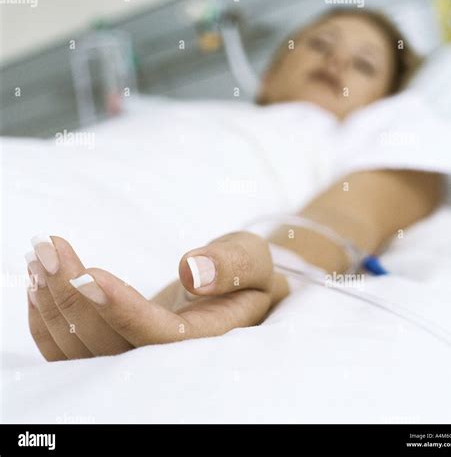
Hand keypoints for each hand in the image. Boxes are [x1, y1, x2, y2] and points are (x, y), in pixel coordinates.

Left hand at [26, 232, 288, 360]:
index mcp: (206, 340)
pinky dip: (49, 324)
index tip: (88, 274)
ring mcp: (138, 357)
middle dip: (73, 296)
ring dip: (55, 304)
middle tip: (48, 249)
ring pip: (83, 351)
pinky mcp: (119, 348)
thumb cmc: (247, 274)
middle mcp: (167, 360)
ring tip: (40, 257)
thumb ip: (233, 265)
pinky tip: (37, 288)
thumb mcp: (254, 260)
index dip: (120, 310)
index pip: (155, 335)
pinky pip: (74, 353)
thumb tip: (192, 272)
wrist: (235, 291)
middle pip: (109, 345)